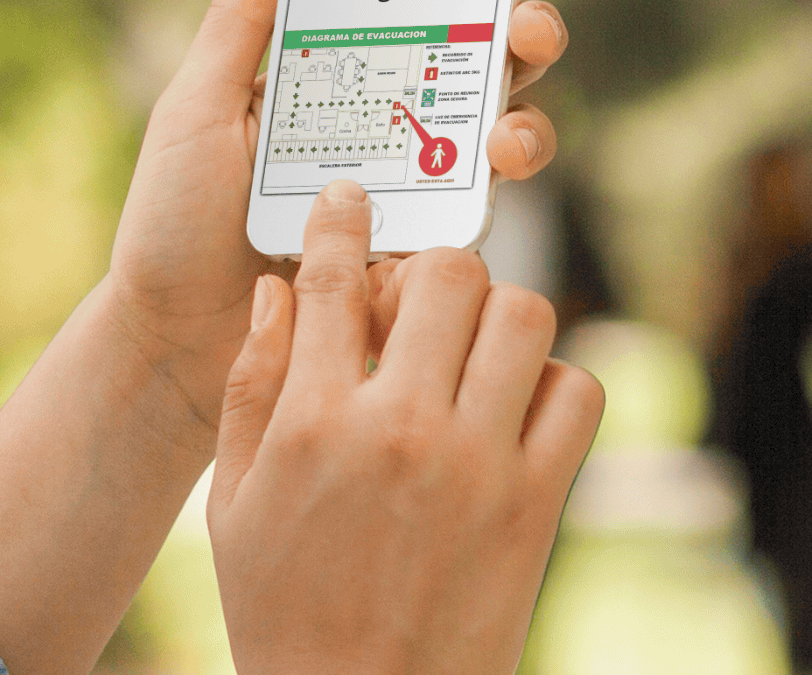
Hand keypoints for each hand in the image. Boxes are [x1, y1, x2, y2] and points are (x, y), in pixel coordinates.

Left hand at [102, 0, 568, 436]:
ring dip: (525, 114)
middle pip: (483, 52)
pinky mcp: (424, 248)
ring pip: (501, 126)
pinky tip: (479, 185)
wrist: (175, 340)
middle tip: (524, 22)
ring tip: (505, 128)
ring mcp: (412, 181)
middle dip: (526, 24)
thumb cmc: (172, 221)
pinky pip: (480, 210)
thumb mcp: (198, 106)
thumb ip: (240, 23)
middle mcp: (386, 114)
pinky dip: (492, 187)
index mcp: (336, 66)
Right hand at [208, 180, 604, 674]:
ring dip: (501, 317)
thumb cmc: (284, 610)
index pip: (335, 278)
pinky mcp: (537, 504)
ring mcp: (477, 465)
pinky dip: (556, 385)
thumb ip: (251, 388)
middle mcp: (400, 429)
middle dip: (435, 269)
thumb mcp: (233, 504)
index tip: (353, 202)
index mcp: (313, 422)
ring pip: (524, 315)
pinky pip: (578, 393)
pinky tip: (518, 408)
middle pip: (448, 273)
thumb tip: (275, 292)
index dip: (344, 220)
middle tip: (426, 298)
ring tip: (476, 350)